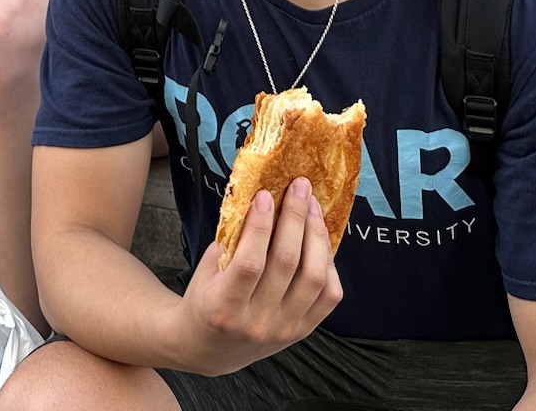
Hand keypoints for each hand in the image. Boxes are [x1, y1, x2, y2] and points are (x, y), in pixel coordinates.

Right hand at [176, 180, 341, 375]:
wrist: (209, 348)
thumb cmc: (205, 299)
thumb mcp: (207, 269)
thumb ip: (232, 240)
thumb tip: (260, 198)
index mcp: (223, 308)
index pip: (250, 263)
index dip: (260, 225)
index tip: (266, 194)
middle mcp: (257, 323)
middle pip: (287, 263)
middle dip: (295, 217)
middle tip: (299, 187)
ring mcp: (284, 330)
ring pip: (314, 277)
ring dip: (316, 235)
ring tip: (312, 207)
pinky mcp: (303, 331)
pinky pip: (329, 294)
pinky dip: (329, 262)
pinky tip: (319, 240)